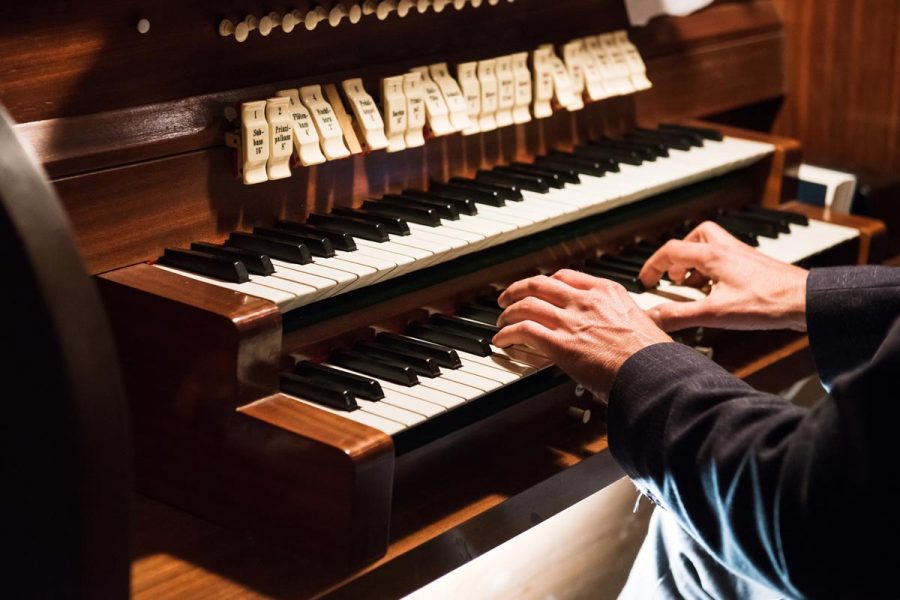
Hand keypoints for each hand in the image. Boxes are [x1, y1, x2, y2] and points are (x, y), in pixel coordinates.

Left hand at [493, 269, 671, 394]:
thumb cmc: (653, 356)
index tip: (540, 289)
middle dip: (518, 289)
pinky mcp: (560, 343)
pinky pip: (523, 330)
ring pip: (526, 304)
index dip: (547, 282)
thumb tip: (622, 332)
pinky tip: (501, 340)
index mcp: (607, 292)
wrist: (653, 372)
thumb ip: (625, 320)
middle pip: (540, 284)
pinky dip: (507, 334)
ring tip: (501, 320)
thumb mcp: (645, 323)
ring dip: (508, 312)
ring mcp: (571, 320)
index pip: (567, 276)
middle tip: (508, 298)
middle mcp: (586, 300)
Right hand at [639, 221, 808, 331]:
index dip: (653, 265)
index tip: (646, 281)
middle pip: (695, 237)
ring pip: (713, 245)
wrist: (806, 301)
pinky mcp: (755, 266)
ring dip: (698, 261)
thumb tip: (651, 318)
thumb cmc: (767, 302)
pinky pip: (727, 259)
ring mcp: (743, 256)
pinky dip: (716, 270)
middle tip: (674, 276)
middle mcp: (727, 250)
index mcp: (713, 256)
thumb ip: (679, 316)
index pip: (671, 251)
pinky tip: (719, 291)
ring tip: (694, 285)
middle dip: (679, 255)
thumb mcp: (714, 313)